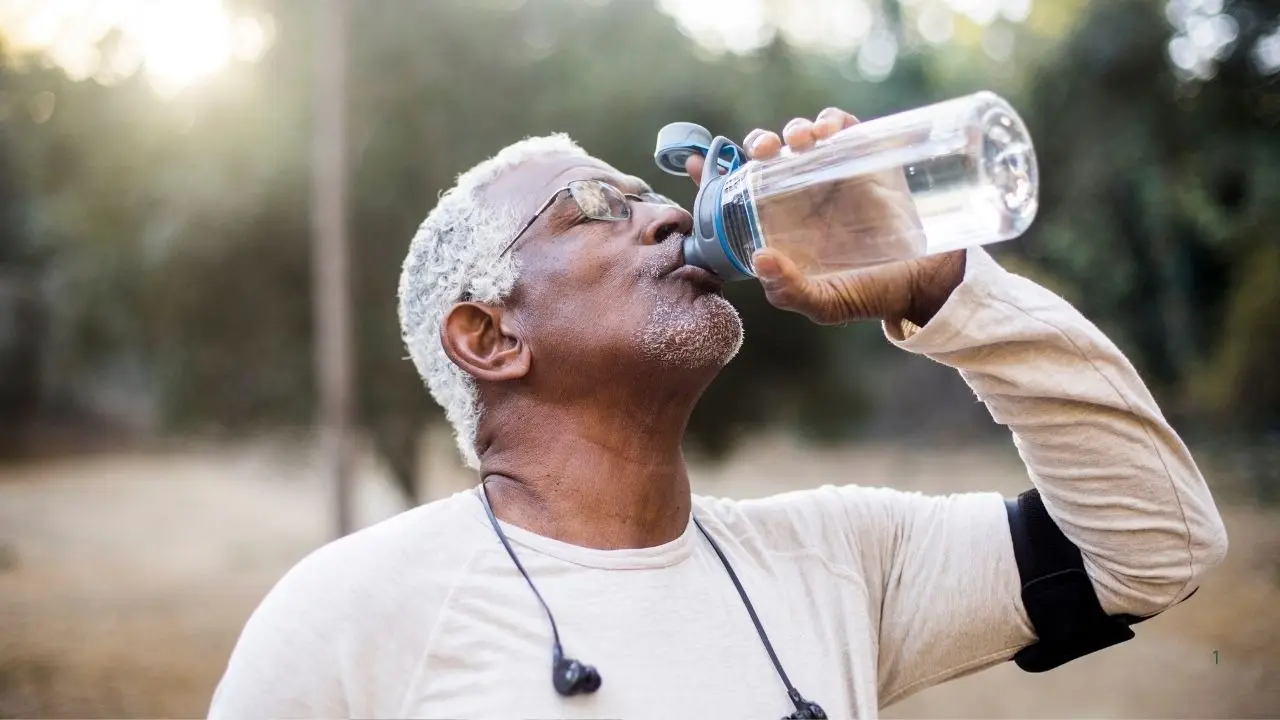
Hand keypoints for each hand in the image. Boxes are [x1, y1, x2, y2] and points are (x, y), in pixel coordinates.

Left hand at [685, 107, 964, 326]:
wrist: (926, 282)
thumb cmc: (870, 293)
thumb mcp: (825, 303)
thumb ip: (789, 290)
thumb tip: (760, 259)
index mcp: (780, 223)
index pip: (738, 193)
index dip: (713, 174)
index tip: (694, 164)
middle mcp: (801, 195)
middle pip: (768, 155)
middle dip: (759, 142)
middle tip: (765, 151)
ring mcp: (833, 174)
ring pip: (802, 136)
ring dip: (793, 130)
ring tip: (799, 142)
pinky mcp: (866, 159)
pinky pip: (843, 128)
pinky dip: (833, 120)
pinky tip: (829, 130)